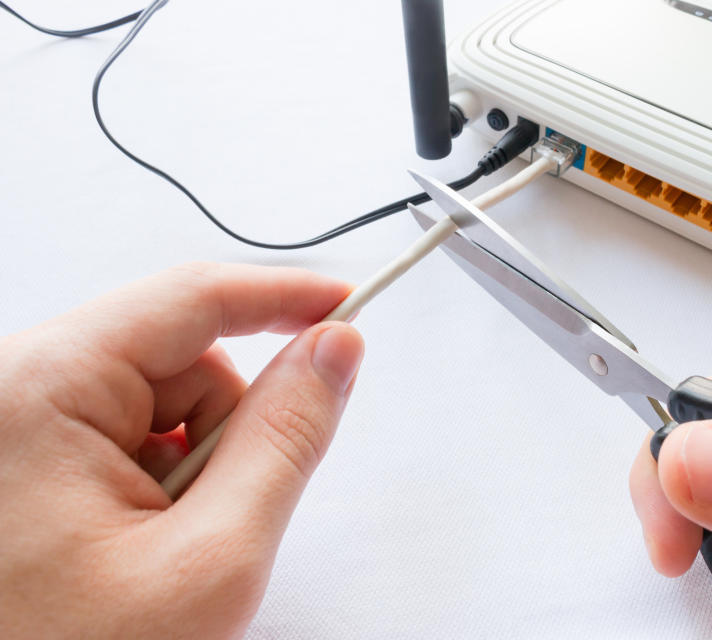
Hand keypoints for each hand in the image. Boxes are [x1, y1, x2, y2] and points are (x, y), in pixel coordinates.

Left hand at [0, 263, 363, 638]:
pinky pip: (129, 432)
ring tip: (161, 546)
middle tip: (216, 516)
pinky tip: (135, 542)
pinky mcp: (28, 453)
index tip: (346, 307)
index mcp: (42, 389)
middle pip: (182, 359)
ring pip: (162, 401)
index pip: (194, 299)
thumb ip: (285, 438)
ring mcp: (18, 422)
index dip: (286, 299)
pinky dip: (159, 480)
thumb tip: (332, 354)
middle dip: (225, 429)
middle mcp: (16, 389)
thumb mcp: (210, 556)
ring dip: (192, 465)